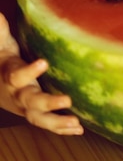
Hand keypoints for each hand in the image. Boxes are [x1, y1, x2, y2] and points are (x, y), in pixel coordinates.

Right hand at [0, 13, 83, 134]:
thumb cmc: (3, 60)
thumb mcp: (1, 44)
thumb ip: (1, 31)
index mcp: (9, 74)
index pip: (17, 75)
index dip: (29, 71)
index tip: (44, 62)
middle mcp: (17, 93)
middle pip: (30, 101)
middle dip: (47, 102)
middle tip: (67, 99)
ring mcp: (25, 107)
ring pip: (38, 118)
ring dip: (57, 122)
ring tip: (76, 123)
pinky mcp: (34, 113)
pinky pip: (46, 123)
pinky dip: (61, 128)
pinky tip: (78, 130)